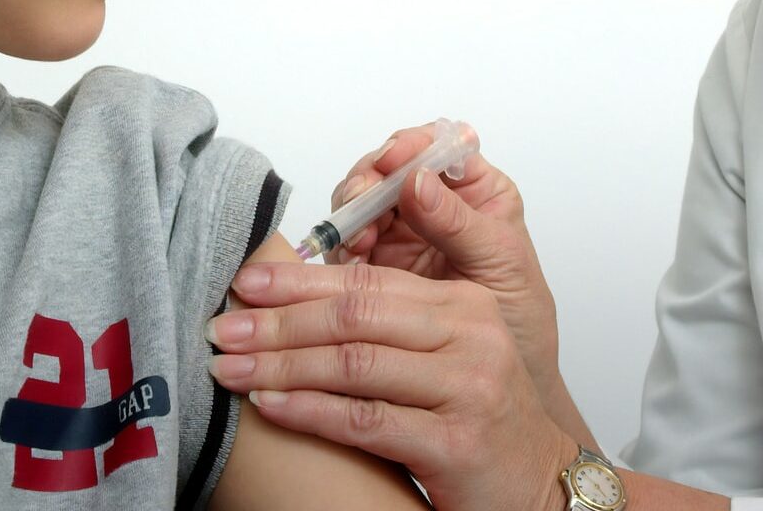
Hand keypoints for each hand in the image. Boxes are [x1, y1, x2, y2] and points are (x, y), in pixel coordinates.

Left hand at [207, 258, 571, 510]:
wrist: (540, 484)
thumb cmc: (480, 417)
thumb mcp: (446, 354)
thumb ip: (391, 324)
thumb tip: (296, 302)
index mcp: (463, 303)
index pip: (368, 279)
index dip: (300, 279)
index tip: (245, 281)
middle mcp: (470, 335)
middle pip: (355, 314)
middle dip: (279, 320)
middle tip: (223, 327)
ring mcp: (467, 387)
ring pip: (354, 364)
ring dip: (281, 365)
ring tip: (232, 368)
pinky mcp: (456, 442)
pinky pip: (365, 421)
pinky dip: (309, 410)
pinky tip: (270, 404)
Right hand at [327, 129, 561, 391]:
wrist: (498, 394)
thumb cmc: (519, 322)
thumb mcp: (502, 267)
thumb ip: (463, 224)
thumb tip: (418, 181)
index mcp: (475, 192)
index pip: (439, 146)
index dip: (412, 146)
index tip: (395, 160)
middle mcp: (433, 205)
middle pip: (388, 168)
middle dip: (370, 179)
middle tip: (361, 200)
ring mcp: (400, 234)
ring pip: (360, 202)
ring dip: (351, 213)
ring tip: (357, 242)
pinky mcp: (373, 267)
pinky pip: (345, 244)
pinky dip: (340, 248)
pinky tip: (349, 263)